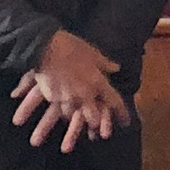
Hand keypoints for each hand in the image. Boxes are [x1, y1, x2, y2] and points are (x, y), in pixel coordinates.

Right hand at [17, 29, 128, 148]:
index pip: (114, 102)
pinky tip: (63, 107)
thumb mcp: (91, 52)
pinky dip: (64, 109)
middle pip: (94, 118)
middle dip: (96, 122)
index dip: (121, 114)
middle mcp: (85, 94)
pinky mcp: (53, 98)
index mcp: (98, 82)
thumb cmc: (70, 46)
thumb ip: (104, 63)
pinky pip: (61, 109)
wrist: (44, 48)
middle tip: (96, 121)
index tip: (125, 122)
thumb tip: (116, 68)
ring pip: (75, 116)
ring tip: (77, 116)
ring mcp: (68, 98)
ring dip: (77, 116)